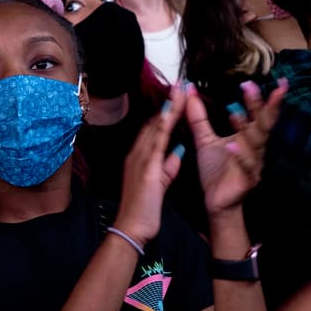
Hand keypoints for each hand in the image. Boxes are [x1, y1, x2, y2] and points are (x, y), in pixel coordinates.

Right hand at [114, 84, 185, 245]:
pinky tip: (171, 112)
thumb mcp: (158, 184)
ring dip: (168, 107)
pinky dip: (164, 125)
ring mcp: (140, 159)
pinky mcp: (147, 168)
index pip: (154, 128)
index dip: (165, 110)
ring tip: (179, 90)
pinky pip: (157, 141)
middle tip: (179, 83)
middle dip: (168, 102)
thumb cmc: (144, 209)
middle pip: (154, 122)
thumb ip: (167, 166)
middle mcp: (137, 153)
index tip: (176, 95)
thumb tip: (178, 151)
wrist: (131, 227)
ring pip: (155, 127)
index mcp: (140, 157)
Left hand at [189, 80, 285, 217]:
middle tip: (252, 86)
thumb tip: (190, 91)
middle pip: (261, 124)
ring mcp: (253, 164)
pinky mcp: (246, 180)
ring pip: (254, 143)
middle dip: (259, 106)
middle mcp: (255, 148)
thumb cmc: (216, 170)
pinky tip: (233, 145)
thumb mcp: (205, 140)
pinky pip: (244, 166)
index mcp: (247, 137)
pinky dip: (240, 155)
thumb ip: (199, 117)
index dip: (261, 98)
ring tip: (237, 111)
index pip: (257, 114)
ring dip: (246, 127)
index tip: (263, 80)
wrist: (217, 203)